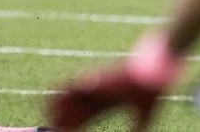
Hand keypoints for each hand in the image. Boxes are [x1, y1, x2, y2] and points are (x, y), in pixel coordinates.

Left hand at [48, 34, 181, 131]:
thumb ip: (138, 128)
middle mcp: (98, 92)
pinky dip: (58, 95)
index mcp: (109, 101)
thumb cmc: (150, 90)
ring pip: (68, 96)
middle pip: (74, 108)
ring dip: (56, 108)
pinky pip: (68, 85)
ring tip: (48, 121)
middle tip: (53, 130)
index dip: (76, 127)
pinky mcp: (91, 79)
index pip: (87, 116)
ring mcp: (93, 85)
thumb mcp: (144, 115)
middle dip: (63, 121)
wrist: (152, 73)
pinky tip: (50, 107)